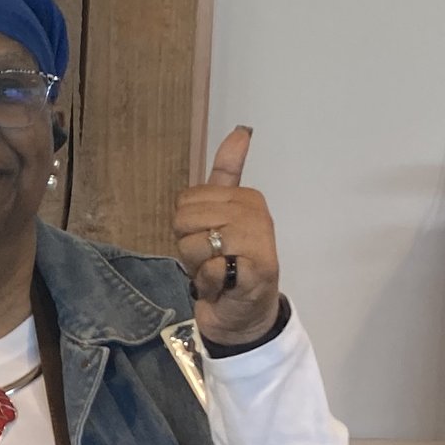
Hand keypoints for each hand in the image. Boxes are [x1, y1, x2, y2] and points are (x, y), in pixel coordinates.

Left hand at [171, 126, 282, 347]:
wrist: (243, 313)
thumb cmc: (228, 263)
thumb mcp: (221, 214)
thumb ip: (228, 171)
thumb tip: (241, 130)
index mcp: (245, 197)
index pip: (185, 203)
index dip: (186, 227)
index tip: (210, 239)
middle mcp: (255, 213)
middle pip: (185, 221)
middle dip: (190, 247)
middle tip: (213, 259)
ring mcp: (259, 240)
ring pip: (196, 244)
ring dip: (199, 267)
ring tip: (219, 272)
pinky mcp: (258, 269)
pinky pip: (211, 268)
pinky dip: (210, 283)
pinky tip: (225, 286)